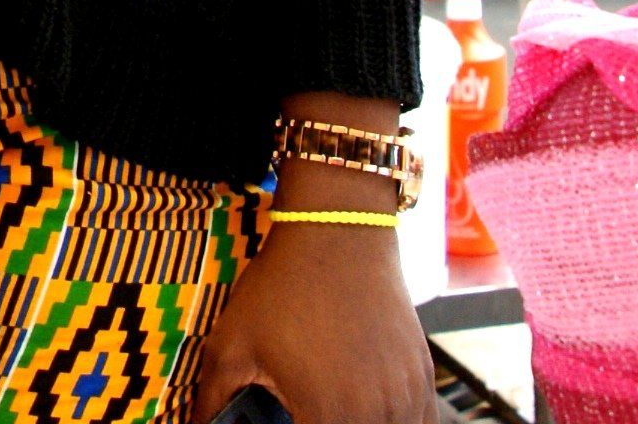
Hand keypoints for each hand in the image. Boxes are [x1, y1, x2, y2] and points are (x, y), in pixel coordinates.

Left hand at [190, 225, 430, 423]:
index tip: (284, 423)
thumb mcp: (231, 343)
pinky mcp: (423, 377)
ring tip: (330, 412)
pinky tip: (369, 415)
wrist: (338, 232)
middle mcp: (376, 413)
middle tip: (300, 413)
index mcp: (328, 414)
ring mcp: (406, 396)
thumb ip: (214, 399)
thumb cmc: (283, 285)